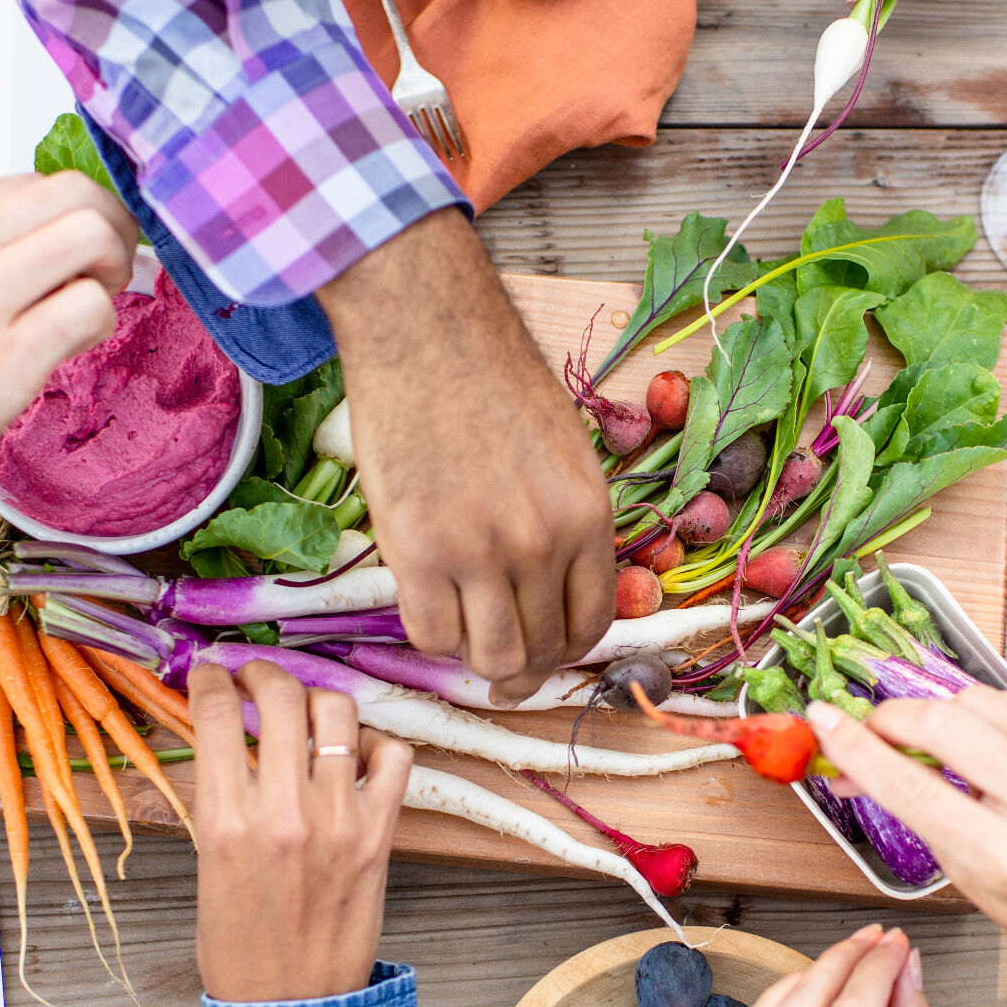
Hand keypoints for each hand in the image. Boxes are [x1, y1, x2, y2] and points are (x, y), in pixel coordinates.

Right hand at [0, 170, 136, 734]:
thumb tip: (20, 258)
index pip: (27, 183)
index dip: (68, 215)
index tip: (76, 249)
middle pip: (74, 193)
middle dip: (110, 227)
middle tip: (107, 270)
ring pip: (92, 237)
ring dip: (113, 269)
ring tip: (93, 306)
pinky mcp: (4, 358)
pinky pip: (90, 308)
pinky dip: (102, 322)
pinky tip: (76, 346)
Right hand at [187, 661, 415, 1001]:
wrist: (290, 1006)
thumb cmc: (240, 944)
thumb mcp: (207, 864)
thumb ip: (220, 797)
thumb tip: (223, 735)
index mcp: (225, 822)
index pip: (217, 714)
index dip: (211, 678)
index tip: (210, 672)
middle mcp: (284, 814)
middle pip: (280, 698)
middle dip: (262, 672)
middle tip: (254, 677)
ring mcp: (338, 821)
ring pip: (337, 713)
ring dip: (315, 696)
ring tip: (303, 705)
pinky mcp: (379, 834)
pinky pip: (392, 757)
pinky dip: (374, 740)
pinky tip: (353, 749)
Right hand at [316, 210, 615, 700]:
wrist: (428, 335)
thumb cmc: (495, 384)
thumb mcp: (568, 453)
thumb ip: (570, 524)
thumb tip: (560, 592)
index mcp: (587, 518)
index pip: (590, 623)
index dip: (568, 649)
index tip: (549, 651)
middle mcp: (541, 543)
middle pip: (541, 651)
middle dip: (525, 671)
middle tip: (505, 671)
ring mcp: (478, 551)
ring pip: (489, 656)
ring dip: (480, 662)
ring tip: (469, 645)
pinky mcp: (416, 552)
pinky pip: (431, 633)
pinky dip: (434, 635)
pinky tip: (432, 608)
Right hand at [807, 691, 1006, 1006]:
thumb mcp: (973, 882)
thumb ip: (917, 816)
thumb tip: (855, 765)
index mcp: (1006, 853)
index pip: (908, 784)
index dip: (855, 746)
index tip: (822, 719)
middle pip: (939, 722)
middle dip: (891, 718)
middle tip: (871, 730)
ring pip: (973, 701)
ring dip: (937, 716)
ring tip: (933, 746)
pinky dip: (986, 717)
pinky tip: (987, 746)